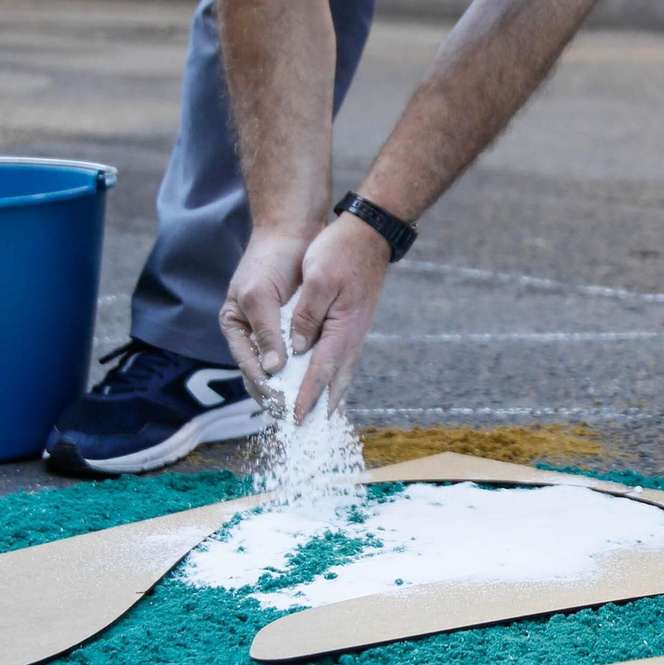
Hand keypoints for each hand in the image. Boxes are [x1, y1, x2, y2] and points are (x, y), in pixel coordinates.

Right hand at [219, 229, 307, 403]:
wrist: (292, 232)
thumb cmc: (268, 261)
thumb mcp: (259, 296)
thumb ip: (265, 332)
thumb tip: (272, 369)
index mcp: (235, 328)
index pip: (248, 367)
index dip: (264, 388)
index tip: (282, 405)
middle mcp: (254, 335)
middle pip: (265, 376)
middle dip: (280, 398)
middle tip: (298, 418)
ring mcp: (275, 332)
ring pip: (285, 370)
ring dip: (298, 389)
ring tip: (314, 411)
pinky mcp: (297, 328)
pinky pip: (304, 356)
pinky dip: (312, 372)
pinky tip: (325, 387)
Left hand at [285, 213, 391, 422]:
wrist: (369, 233)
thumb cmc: (341, 251)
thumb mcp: (319, 279)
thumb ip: (306, 316)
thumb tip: (296, 349)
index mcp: (343, 329)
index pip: (320, 372)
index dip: (306, 397)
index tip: (294, 420)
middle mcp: (352, 336)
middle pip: (336, 382)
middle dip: (320, 407)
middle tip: (307, 431)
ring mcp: (355, 331)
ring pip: (341, 373)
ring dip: (329, 396)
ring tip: (318, 418)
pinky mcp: (353, 324)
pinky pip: (342, 359)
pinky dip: (333, 377)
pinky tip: (328, 383)